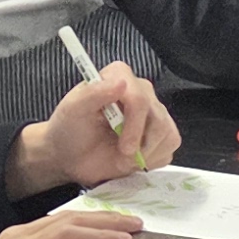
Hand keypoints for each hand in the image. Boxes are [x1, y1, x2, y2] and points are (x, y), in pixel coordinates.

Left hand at [8, 64, 181, 190]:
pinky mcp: (160, 134)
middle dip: (141, 145)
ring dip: (146, 155)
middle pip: (159, 119)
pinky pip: (170, 148)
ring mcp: (154, 113)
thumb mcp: (72, 110)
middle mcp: (141, 91)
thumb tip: (122, 83)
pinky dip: (153, 161)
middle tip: (121, 157)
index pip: (141, 99)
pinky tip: (134, 160)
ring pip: (168, 134)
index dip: (135, 126)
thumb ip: (93, 93)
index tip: (124, 147)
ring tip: (124, 159)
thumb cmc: (69, 130)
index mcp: (120, 77)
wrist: (71, 156)